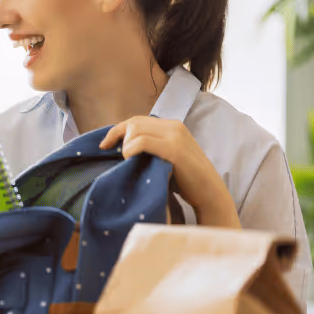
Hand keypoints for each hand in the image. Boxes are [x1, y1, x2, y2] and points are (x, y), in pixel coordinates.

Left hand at [99, 116, 240, 228]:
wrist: (209, 193)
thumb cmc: (185, 180)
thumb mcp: (165, 157)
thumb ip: (151, 147)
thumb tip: (123, 147)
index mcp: (172, 126)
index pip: (137, 120)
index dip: (117, 130)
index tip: (104, 145)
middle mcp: (174, 126)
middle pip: (134, 122)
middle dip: (117, 137)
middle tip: (111, 154)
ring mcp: (175, 136)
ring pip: (136, 129)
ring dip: (125, 145)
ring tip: (127, 161)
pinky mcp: (174, 149)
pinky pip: (142, 141)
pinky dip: (130, 149)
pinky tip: (129, 159)